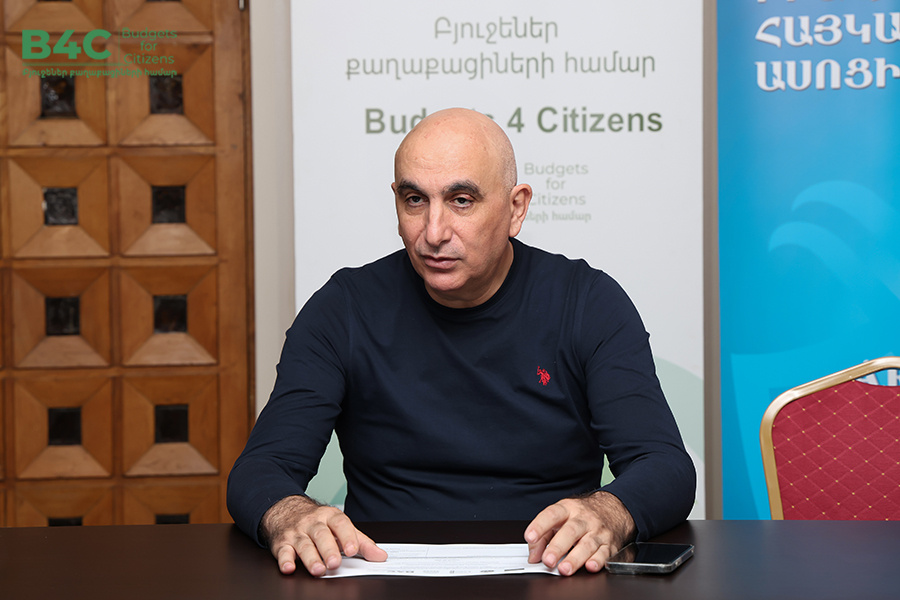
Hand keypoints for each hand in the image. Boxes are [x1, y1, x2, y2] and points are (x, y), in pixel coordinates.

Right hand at [260, 495, 386, 575]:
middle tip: (335, 563)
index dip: (347, 536)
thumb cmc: (318, 522)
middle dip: (328, 549)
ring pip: (304, 544)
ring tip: (318, 570)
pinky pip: (283, 550)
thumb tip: (380, 556)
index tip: (353, 550)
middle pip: (321, 535)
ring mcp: (297, 532)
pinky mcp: (282, 542)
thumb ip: (361, 542)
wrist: (286, 510)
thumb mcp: (340, 527)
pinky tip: (289, 567)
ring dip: (310, 558)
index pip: (340, 523)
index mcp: (330, 517)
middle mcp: (313, 523)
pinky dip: (284, 560)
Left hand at [524, 491, 634, 575]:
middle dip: (558, 547)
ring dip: (575, 558)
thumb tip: (533, 556)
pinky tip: (590, 566)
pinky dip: (598, 561)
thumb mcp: (561, 517)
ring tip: (564, 569)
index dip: (540, 525)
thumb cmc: (582, 515)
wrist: (612, 509)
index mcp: (567, 509)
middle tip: (548, 560)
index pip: (552, 514)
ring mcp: (597, 531)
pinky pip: (604, 553)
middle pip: (570, 531)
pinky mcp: (609, 545)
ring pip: (587, 544)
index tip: (530, 537)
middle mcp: (583, 519)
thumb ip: (544, 536)